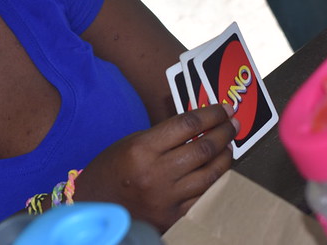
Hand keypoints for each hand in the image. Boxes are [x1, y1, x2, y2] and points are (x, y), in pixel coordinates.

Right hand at [74, 103, 237, 231]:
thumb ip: (164, 136)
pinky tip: (219, 171)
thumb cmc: (111, 170)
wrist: (95, 205)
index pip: (186, 125)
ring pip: (210, 174)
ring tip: (229, 146)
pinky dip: (215, 181)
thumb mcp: (132, 143)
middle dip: (224, 133)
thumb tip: (199, 126)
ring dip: (225, 157)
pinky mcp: (172, 217)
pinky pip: (204, 197)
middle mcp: (155, 173)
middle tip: (232, 123)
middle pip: (203, 149)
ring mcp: (165, 198)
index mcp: (141, 149)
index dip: (210, 114)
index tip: (223, 109)